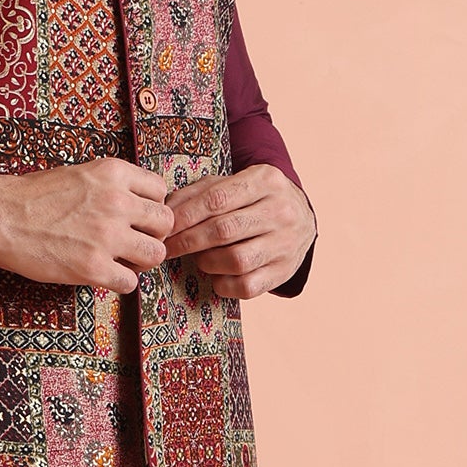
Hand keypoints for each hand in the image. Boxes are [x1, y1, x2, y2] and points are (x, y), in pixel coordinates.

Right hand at [0, 158, 176, 291]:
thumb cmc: (34, 196)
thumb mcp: (81, 173)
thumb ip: (113, 185)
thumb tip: (138, 205)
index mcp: (113, 173)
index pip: (161, 190)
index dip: (152, 207)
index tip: (138, 217)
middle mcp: (116, 202)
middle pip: (165, 223)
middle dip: (153, 234)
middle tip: (134, 242)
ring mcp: (106, 236)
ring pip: (155, 254)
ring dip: (141, 260)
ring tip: (121, 260)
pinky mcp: (93, 267)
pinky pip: (130, 283)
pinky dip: (120, 282)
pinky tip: (103, 274)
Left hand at [162, 165, 315, 299]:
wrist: (302, 218)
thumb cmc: (253, 200)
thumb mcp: (231, 184)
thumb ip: (198, 193)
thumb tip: (165, 211)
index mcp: (265, 180)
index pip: (217, 198)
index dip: (185, 216)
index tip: (164, 229)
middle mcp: (281, 210)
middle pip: (224, 230)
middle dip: (189, 241)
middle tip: (168, 248)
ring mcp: (286, 242)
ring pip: (236, 260)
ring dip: (207, 262)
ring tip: (200, 258)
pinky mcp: (285, 270)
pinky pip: (247, 286)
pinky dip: (224, 284)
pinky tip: (218, 275)